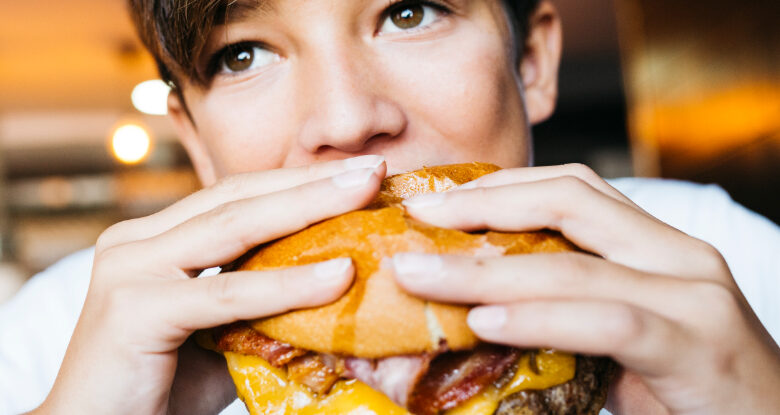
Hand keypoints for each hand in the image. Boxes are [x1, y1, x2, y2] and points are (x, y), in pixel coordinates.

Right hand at [35, 156, 386, 414]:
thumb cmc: (161, 388)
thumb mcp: (221, 334)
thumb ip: (263, 307)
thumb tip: (337, 290)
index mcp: (155, 240)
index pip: (237, 198)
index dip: (297, 183)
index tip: (356, 174)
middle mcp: (136, 243)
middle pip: (238, 198)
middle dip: (310, 182)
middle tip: (371, 168)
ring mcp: (129, 270)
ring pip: (232, 229)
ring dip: (306, 207)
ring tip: (364, 192)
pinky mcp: (133, 309)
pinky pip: (226, 293)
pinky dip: (287, 284)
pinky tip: (337, 274)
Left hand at [391, 164, 779, 414]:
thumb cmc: (684, 382)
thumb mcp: (620, 330)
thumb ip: (564, 306)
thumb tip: (476, 305)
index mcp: (655, 243)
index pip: (569, 188)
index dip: (497, 186)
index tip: (434, 200)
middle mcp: (677, 254)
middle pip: (568, 202)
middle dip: (482, 207)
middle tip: (414, 218)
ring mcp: (692, 295)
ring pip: (574, 264)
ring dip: (486, 268)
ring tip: (420, 273)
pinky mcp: (696, 345)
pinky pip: (606, 320)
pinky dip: (541, 318)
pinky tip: (486, 320)